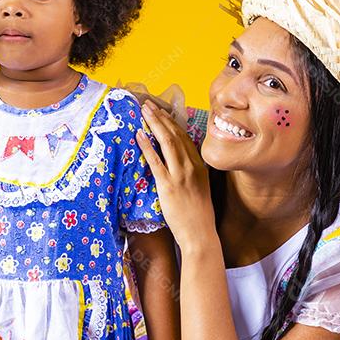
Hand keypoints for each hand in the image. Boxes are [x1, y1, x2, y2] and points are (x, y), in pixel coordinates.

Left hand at [136, 100, 215, 247]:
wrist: (200, 234)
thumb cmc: (198, 216)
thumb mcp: (199, 189)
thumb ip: (191, 174)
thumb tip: (177, 164)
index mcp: (200, 166)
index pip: (185, 138)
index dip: (173, 122)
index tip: (163, 112)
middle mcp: (192, 167)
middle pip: (175, 135)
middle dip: (161, 117)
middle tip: (149, 104)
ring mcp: (181, 175)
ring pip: (167, 142)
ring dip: (154, 123)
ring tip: (143, 111)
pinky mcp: (169, 186)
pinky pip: (156, 161)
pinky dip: (147, 146)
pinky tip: (139, 135)